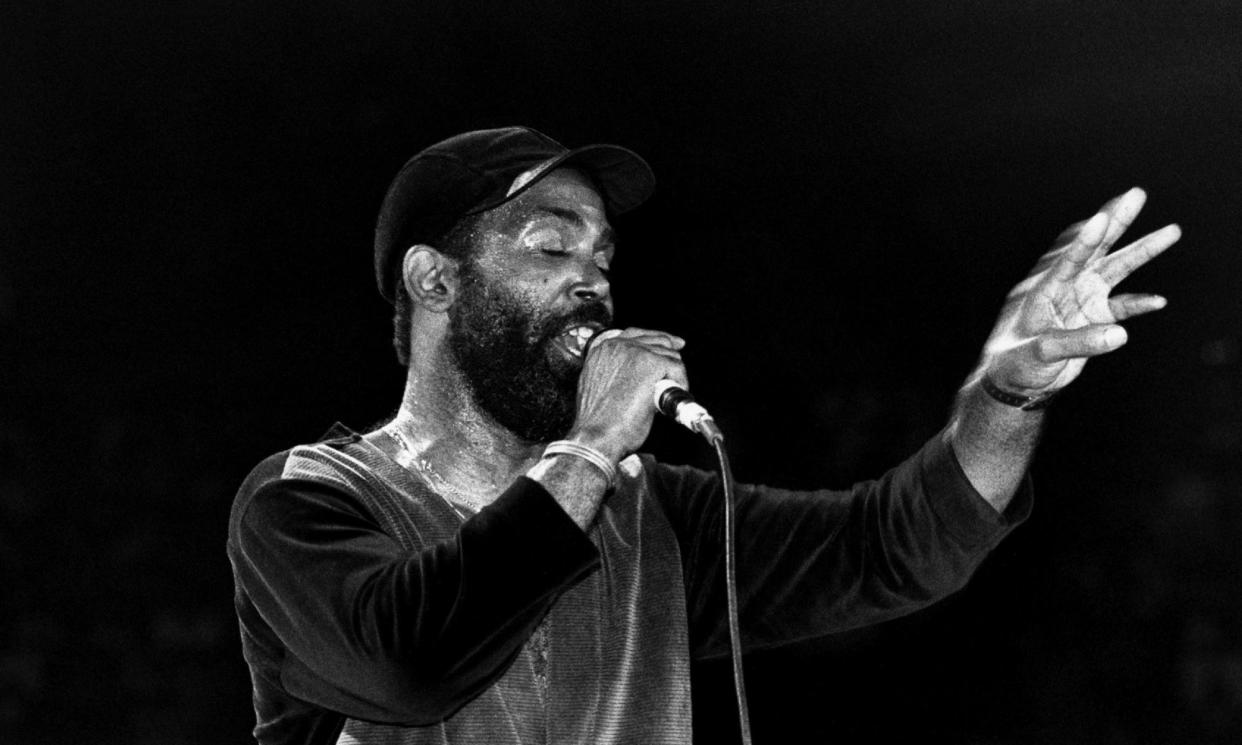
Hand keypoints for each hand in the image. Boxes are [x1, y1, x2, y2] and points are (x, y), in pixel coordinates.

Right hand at [567, 327, 688, 462]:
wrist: (596, 436)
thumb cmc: (596, 423)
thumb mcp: (598, 388)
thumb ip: (613, 374)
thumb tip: (635, 377)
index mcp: (602, 350)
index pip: (636, 334)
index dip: (657, 339)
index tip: (671, 344)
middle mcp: (617, 346)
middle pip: (657, 341)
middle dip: (671, 357)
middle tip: (677, 376)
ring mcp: (635, 352)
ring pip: (670, 355)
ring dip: (674, 376)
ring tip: (667, 398)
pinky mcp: (651, 363)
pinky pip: (676, 367)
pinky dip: (680, 384)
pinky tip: (670, 400)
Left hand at [977, 187, 1179, 394]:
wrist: (1014, 380)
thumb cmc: (1014, 363)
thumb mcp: (1039, 353)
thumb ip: (1076, 343)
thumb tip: (1119, 335)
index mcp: (1044, 290)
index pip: (1068, 260)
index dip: (1085, 241)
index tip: (1101, 217)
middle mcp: (1066, 288)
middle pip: (1096, 250)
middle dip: (1118, 222)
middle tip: (1138, 194)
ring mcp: (1081, 300)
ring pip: (1115, 270)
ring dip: (1141, 252)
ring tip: (1172, 231)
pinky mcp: (1094, 319)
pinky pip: (1122, 306)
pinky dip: (1139, 303)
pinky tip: (1158, 301)